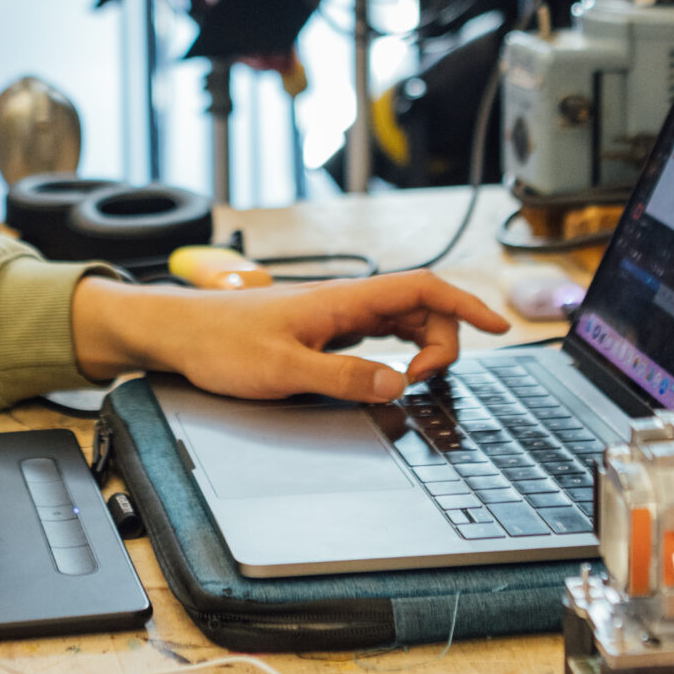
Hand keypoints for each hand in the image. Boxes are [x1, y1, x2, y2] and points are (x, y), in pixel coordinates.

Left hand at [70, 271, 509, 403]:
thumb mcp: (282, 370)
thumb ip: (342, 378)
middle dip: (442, 340)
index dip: (466, 305)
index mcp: (342, 301)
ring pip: (399, 322)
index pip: (422, 289)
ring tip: (407, 381)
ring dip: (419, 348)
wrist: (176, 332)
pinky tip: (386, 374)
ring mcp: (332, 316)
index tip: (497, 327)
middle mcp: (343, 303)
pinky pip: (374, 336)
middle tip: (423, 381)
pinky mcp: (319, 332)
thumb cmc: (219, 344)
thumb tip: (396, 384)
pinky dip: (394, 352)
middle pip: (420, 308)